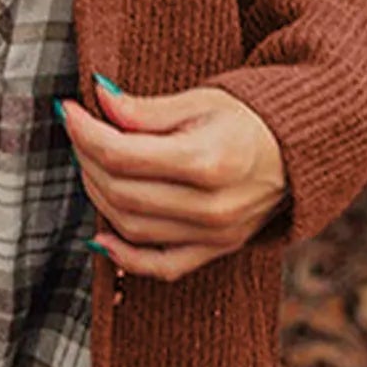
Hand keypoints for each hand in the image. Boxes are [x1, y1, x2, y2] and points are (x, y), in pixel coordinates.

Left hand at [56, 80, 288, 281]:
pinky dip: (125, 257)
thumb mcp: (200, 100)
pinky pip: (160, 266)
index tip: (67, 110)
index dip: (85, 132)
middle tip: (78, 132)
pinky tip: (100, 235)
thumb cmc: (249, 117)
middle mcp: (210, 206)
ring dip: (99, 195)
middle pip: (121, 191)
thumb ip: (145, 110)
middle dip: (88, 159)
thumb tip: (98, 101)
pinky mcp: (216, 250)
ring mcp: (214, 234)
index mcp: (207, 161)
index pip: (122, 155)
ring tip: (91, 163)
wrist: (298, 151)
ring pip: (132, 227)